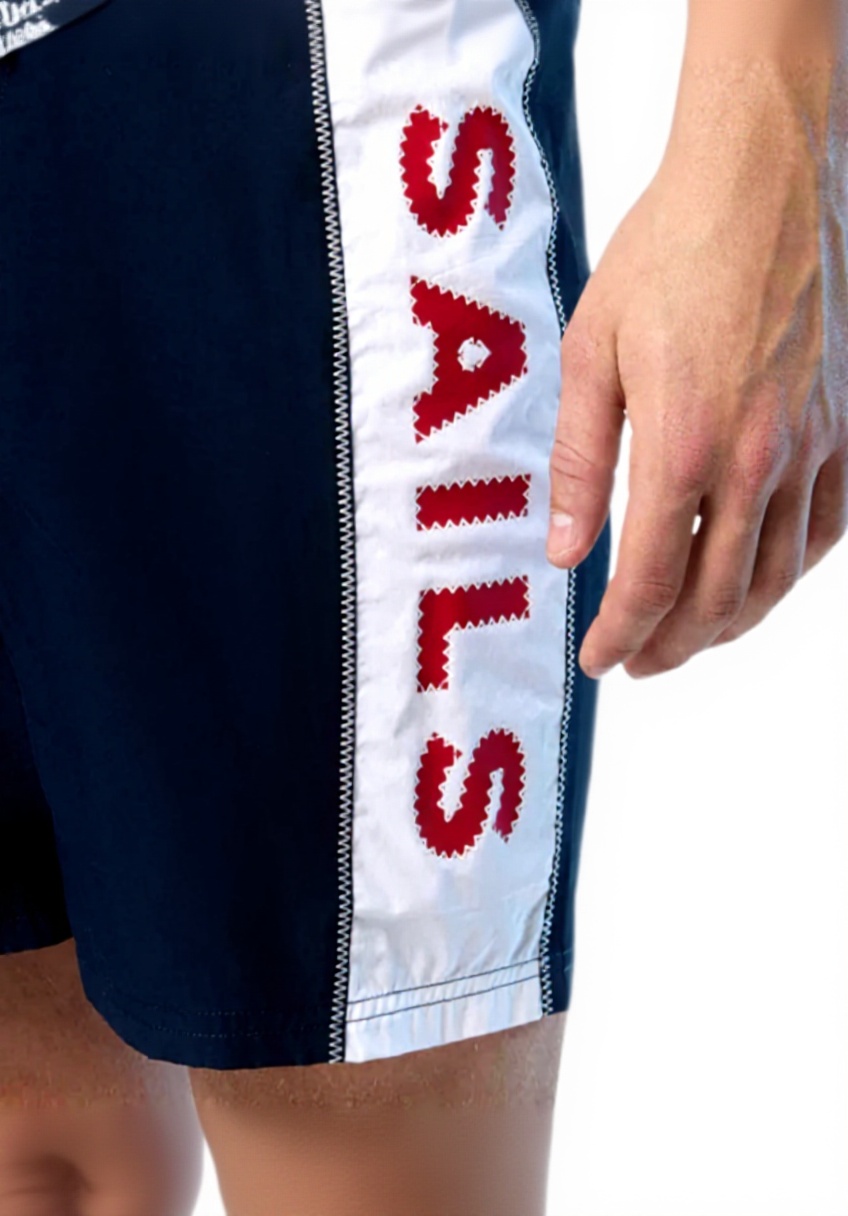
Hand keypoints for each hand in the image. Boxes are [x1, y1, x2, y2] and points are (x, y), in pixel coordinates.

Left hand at [546, 67, 847, 680]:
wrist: (765, 178)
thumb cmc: (668, 251)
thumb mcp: (591, 352)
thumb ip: (580, 463)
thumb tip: (566, 551)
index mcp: (683, 443)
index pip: (650, 581)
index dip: (621, 634)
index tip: (598, 660)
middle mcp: (756, 458)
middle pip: (717, 597)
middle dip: (671, 646)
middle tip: (637, 664)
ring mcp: (811, 446)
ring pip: (776, 576)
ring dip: (730, 624)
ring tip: (690, 640)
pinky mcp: (843, 426)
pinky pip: (825, 530)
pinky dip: (787, 574)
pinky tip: (758, 581)